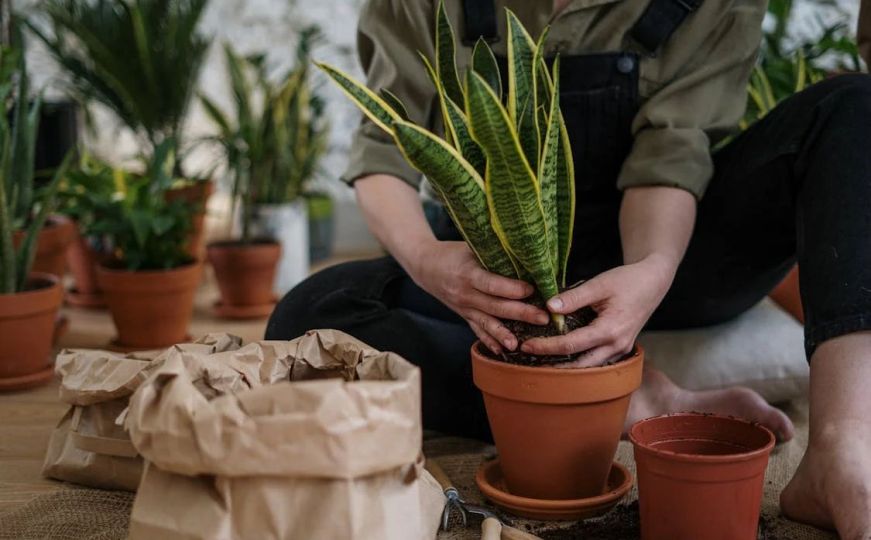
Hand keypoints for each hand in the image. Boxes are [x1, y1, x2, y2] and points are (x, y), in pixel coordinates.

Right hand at [410, 241, 549, 353]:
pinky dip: (489, 341)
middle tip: (543, 318)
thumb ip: (493, 253)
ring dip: (504, 334)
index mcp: (467, 273)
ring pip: (486, 323)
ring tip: (520, 344)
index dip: (512, 289)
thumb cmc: (452, 253)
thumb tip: (525, 255)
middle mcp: (465, 293)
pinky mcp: (464, 315)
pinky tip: (502, 351)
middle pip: (495, 306)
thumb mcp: (470, 247)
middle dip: (520, 313)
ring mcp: (463, 307)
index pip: (492, 284)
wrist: (425, 266)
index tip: (532, 290)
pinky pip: (477, 330)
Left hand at [521, 254, 677, 366]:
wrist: (653, 282)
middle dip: (553, 364)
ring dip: (567, 367)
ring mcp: (621, 350)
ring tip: (542, 362)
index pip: (571, 345)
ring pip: (590, 367)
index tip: (527, 346)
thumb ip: (574, 297)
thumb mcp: (599, 284)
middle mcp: (617, 346)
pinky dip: (580, 361)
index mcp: (610, 330)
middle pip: (580, 365)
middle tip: (529, 360)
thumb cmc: (628, 281)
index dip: (547, 347)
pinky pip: (598, 361)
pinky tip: (564, 356)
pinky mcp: (621, 348)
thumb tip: (548, 307)